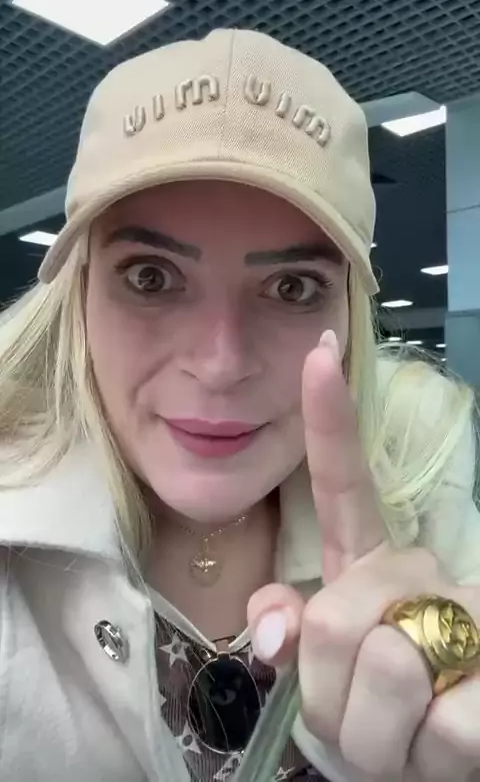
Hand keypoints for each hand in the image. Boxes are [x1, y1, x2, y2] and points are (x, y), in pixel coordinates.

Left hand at [248, 331, 479, 779]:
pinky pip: (437, 727)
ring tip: (399, 738)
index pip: (343, 486)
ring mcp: (471, 618)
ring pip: (381, 669)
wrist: (442, 765)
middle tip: (362, 717)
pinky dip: (424, 762)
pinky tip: (444, 751)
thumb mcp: (325, 678)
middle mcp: (423, 576)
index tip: (317, 352)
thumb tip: (272, 631)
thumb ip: (291, 637)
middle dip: (327, 692)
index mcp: (370, 566)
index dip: (328, 420)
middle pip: (333, 616)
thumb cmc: (378, 715)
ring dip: (371, 736)